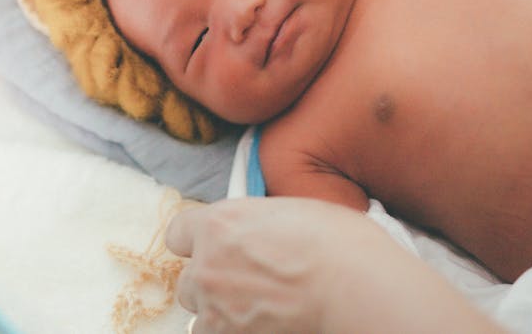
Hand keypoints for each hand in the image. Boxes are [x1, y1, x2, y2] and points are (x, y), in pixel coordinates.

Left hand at [166, 197, 364, 332]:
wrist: (353, 287)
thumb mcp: (293, 210)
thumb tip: (261, 233)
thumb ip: (259, 223)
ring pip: (201, 313)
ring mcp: (215, 307)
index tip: (211, 246)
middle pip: (189, 279)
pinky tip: (262, 324)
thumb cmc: (337, 243)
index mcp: (219, 224)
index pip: (178, 233)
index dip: (196, 241)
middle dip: (212, 280)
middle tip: (248, 280)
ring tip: (258, 307)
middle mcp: (207, 265)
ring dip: (221, 311)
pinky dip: (234, 331)